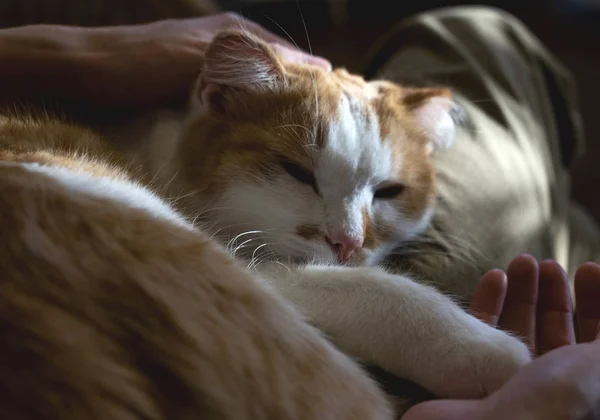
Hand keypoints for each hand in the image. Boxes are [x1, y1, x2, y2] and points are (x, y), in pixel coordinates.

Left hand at [82, 13, 330, 106]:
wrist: (83, 70)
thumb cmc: (142, 63)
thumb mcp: (203, 58)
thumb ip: (254, 62)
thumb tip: (314, 67)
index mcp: (235, 30)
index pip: (290, 55)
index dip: (312, 79)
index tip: (335, 107)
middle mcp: (225, 42)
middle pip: (274, 70)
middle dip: (294, 95)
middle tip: (317, 127)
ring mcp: (207, 61)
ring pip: (253, 85)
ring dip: (270, 106)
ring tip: (292, 132)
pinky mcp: (190, 81)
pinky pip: (230, 96)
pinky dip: (244, 110)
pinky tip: (251, 128)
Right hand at [402, 256, 599, 419]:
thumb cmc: (554, 403)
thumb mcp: (598, 367)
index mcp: (585, 389)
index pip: (596, 340)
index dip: (596, 303)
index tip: (588, 269)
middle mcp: (551, 388)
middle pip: (557, 331)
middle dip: (555, 294)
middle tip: (548, 264)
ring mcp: (511, 382)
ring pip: (520, 329)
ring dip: (523, 292)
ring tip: (520, 262)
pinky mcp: (473, 375)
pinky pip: (483, 332)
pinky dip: (490, 302)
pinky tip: (494, 277)